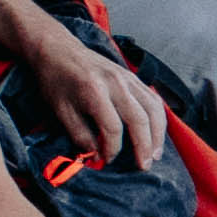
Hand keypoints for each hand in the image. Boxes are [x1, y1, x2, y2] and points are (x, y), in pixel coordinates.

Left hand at [23, 25, 169, 178]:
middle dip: (144, 146)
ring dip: (158, 135)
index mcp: (94, 91)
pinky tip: (157, 134)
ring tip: (155, 154)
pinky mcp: (133, 77)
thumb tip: (96, 156)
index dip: (112, 148)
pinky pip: (154, 99)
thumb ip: (80, 135)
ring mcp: (128, 78)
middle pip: (139, 119)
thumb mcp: (61, 110)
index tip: (106, 159)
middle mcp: (115, 83)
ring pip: (153, 109)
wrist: (59, 50)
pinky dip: (159, 118)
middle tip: (144, 166)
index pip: (113, 127)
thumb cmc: (57, 80)